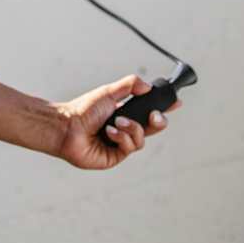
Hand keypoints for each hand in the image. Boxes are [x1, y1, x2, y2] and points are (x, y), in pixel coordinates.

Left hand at [51, 73, 181, 169]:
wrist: (67, 127)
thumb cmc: (83, 110)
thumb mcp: (109, 92)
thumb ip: (129, 85)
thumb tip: (147, 86)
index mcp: (124, 114)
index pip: (149, 112)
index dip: (164, 109)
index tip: (176, 103)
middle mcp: (124, 130)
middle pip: (152, 128)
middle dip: (158, 121)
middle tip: (154, 115)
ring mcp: (120, 144)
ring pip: (142, 139)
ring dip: (132, 128)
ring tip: (116, 122)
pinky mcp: (115, 157)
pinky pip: (130, 148)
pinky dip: (122, 138)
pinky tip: (110, 132)